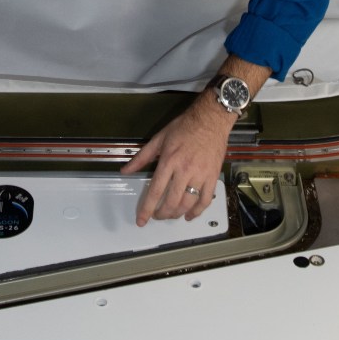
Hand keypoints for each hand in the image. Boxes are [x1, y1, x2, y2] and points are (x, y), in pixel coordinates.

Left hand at [123, 93, 230, 225]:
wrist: (210, 119)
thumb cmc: (185, 127)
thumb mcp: (159, 139)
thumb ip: (141, 157)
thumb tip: (126, 170)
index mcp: (169, 161)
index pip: (155, 191)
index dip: (147, 208)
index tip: (142, 220)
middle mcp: (184, 170)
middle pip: (172, 201)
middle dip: (162, 214)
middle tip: (157, 215)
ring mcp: (200, 175)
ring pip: (188, 203)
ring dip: (177, 214)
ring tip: (171, 215)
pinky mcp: (213, 176)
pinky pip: (205, 199)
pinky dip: (198, 211)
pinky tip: (190, 215)